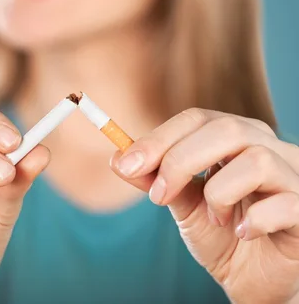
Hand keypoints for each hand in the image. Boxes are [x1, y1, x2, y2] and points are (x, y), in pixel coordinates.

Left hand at [110, 108, 298, 303]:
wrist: (253, 281)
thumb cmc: (220, 234)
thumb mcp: (181, 204)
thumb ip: (155, 179)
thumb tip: (117, 159)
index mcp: (235, 138)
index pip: (195, 119)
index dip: (158, 139)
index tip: (127, 166)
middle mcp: (268, 148)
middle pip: (225, 129)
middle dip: (179, 161)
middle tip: (158, 197)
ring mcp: (293, 177)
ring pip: (256, 160)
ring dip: (220, 192)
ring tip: (216, 218)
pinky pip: (286, 202)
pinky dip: (254, 219)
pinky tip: (242, 232)